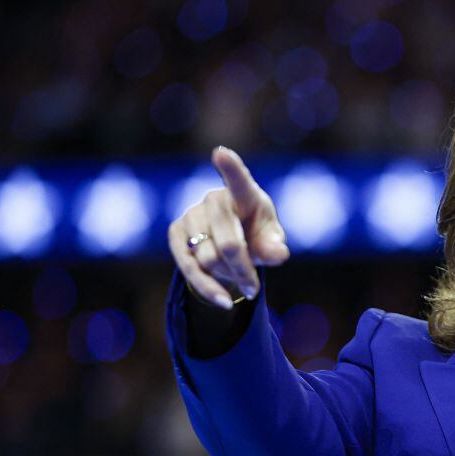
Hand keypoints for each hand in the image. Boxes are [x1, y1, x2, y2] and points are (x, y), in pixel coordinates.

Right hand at [167, 146, 289, 308]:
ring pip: (208, 258)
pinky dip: (209, 288)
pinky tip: (224, 301)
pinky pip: (189, 267)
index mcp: (245, 194)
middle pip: (228, 243)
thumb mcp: (271, 241)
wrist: (230, 244)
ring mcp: (192, 214)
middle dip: (243, 271)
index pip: (239, 180)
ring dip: (228, 278)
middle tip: (254, 291)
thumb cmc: (257, 235)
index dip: (230, 167)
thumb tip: (278, 254)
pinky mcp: (176, 233)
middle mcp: (215, 199)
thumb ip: (274, 246)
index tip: (221, 153)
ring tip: (243, 284)